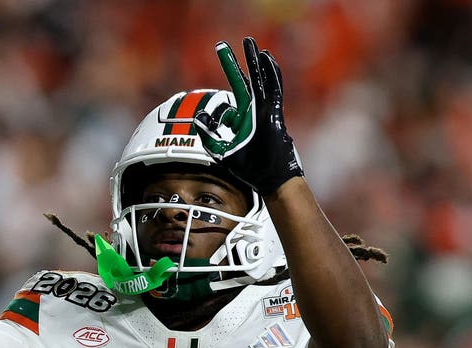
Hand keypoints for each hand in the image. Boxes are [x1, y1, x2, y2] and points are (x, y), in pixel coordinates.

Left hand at [193, 37, 302, 195]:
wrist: (269, 180)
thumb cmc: (250, 170)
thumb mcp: (222, 152)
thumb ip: (208, 136)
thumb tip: (198, 118)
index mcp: (243, 120)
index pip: (232, 99)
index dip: (224, 99)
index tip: (217, 111)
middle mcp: (254, 112)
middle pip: (243, 82)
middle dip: (233, 64)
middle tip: (222, 46)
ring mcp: (265, 111)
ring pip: (259, 80)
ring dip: (253, 61)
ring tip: (249, 43)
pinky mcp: (273, 113)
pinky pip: (273, 88)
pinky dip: (271, 73)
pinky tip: (266, 57)